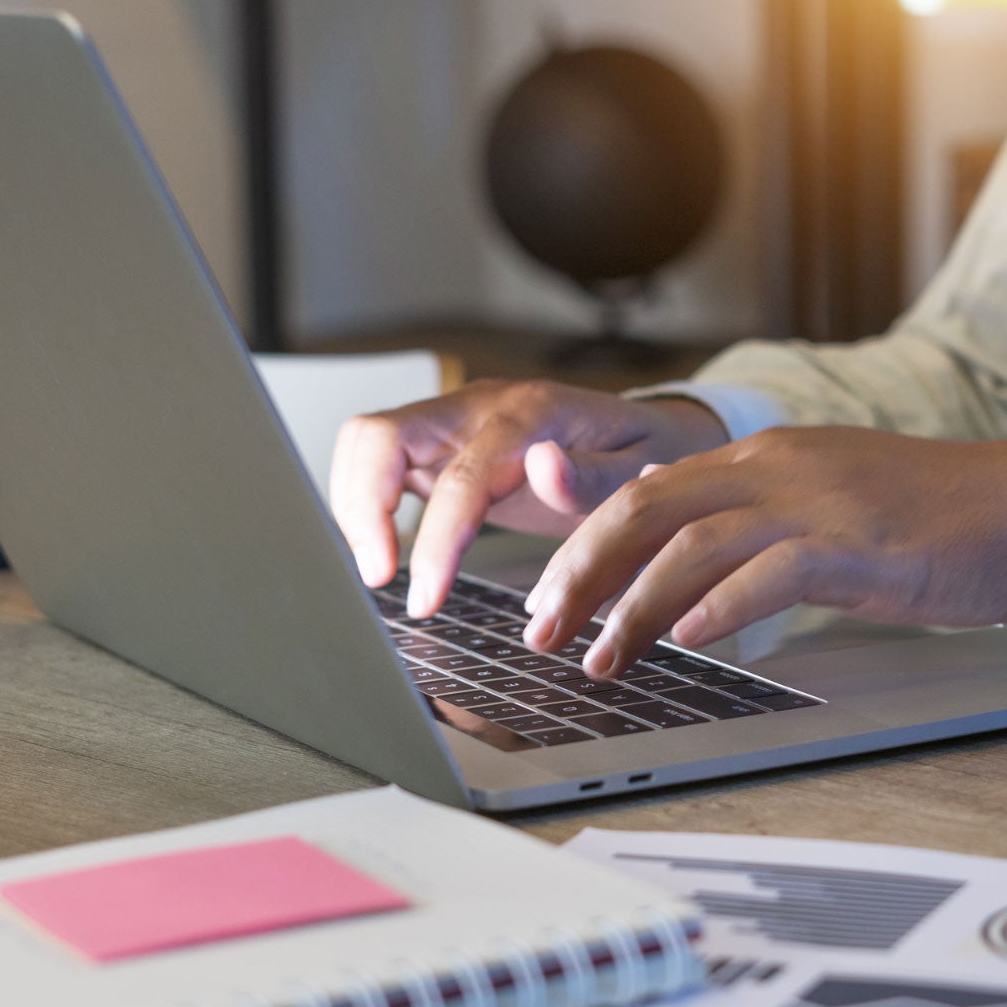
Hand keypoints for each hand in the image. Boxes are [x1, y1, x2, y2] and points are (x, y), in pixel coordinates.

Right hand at [329, 380, 727, 616]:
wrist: (652, 433)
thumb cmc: (649, 455)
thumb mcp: (646, 470)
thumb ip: (595, 477)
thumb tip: (543, 468)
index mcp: (531, 415)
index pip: (460, 476)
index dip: (433, 540)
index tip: (424, 598)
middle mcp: (481, 407)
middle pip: (381, 436)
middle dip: (361, 509)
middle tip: (376, 578)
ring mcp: (454, 420)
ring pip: (368, 443)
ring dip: (355, 505)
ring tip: (377, 569)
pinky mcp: (440, 442)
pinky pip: (378, 459)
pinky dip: (364, 501)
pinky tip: (380, 548)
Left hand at [520, 427, 1006, 676]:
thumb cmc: (936, 522)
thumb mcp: (826, 509)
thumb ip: (753, 527)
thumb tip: (683, 563)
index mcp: (766, 457)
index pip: (646, 490)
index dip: (582, 543)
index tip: (545, 597)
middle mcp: (779, 467)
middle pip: (646, 508)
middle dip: (580, 572)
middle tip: (542, 631)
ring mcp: (819, 502)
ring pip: (693, 544)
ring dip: (634, 606)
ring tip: (601, 659)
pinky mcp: (860, 545)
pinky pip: (771, 571)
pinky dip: (720, 609)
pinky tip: (690, 644)